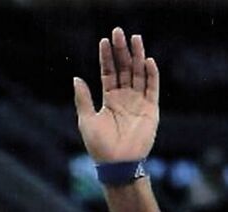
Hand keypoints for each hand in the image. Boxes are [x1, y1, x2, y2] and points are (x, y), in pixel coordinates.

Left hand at [73, 27, 158, 164]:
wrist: (117, 164)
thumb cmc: (99, 146)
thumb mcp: (87, 120)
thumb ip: (83, 99)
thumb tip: (76, 78)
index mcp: (109, 99)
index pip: (108, 72)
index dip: (106, 57)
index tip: (104, 41)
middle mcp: (125, 97)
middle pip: (124, 68)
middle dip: (122, 51)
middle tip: (118, 32)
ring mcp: (138, 101)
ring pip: (139, 73)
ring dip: (137, 56)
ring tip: (135, 39)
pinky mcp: (151, 108)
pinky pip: (152, 87)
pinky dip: (151, 74)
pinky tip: (147, 61)